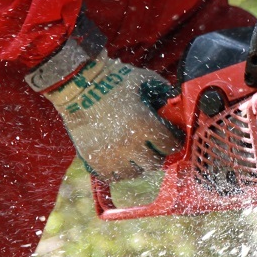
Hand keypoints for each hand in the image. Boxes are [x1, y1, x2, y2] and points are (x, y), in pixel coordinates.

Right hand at [29, 50, 180, 181]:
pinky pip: (113, 177)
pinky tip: (120, 158)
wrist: (77, 84)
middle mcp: (129, 144)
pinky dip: (119, 170)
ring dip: (139, 164)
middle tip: (154, 144)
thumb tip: (180, 106)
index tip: (171, 136)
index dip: (173, 140)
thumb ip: (166, 94)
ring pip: (136, 173)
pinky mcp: (94, 160)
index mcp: (145, 125)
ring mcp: (111, 155)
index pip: (171, 145)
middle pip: (155, 163)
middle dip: (158, 153)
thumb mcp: (146, 80)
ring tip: (136, 152)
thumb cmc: (114, 80)